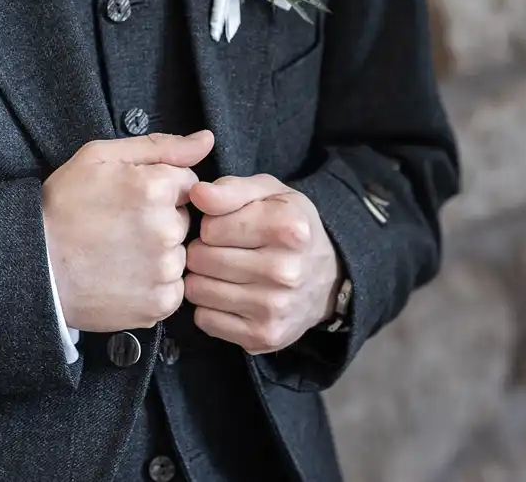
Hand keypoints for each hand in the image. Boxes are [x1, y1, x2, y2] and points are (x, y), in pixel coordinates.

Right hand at [42, 129, 211, 332]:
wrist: (33, 266)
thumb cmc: (62, 207)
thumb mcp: (101, 157)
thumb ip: (160, 146)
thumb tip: (206, 140)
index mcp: (156, 188)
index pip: (187, 184)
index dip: (161, 189)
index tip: (133, 199)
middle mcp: (165, 230)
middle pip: (183, 219)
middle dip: (161, 220)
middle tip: (121, 227)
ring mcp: (163, 270)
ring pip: (178, 254)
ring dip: (158, 254)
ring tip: (119, 253)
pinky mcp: (158, 304)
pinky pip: (172, 289)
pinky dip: (154, 284)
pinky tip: (124, 276)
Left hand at [184, 175, 340, 354]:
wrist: (328, 279)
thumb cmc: (289, 227)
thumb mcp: (269, 194)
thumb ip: (231, 188)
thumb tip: (197, 194)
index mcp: (288, 229)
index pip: (210, 226)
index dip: (212, 224)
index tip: (228, 227)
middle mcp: (285, 271)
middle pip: (201, 258)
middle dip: (204, 251)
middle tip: (223, 251)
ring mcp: (274, 308)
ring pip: (197, 290)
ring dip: (203, 279)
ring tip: (224, 272)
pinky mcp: (262, 337)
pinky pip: (205, 320)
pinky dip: (210, 307)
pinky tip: (230, 296)